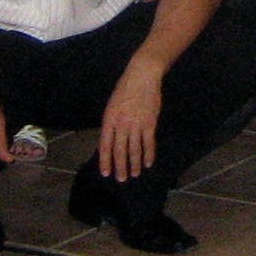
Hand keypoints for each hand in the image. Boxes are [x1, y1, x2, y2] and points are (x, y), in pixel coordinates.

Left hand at [96, 65, 162, 179]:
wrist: (142, 75)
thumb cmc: (125, 89)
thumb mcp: (112, 105)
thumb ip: (111, 124)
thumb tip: (110, 143)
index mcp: (109, 119)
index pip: (105, 145)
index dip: (105, 161)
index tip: (106, 173)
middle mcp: (121, 124)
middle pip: (120, 151)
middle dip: (120, 167)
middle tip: (121, 179)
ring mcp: (136, 124)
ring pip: (134, 150)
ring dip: (134, 164)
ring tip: (135, 175)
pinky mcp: (150, 123)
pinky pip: (148, 143)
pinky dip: (149, 155)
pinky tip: (148, 163)